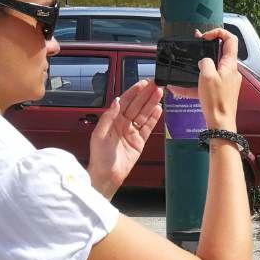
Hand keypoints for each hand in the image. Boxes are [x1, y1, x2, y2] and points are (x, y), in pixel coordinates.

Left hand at [87, 78, 162, 196]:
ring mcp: (131, 132)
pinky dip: (154, 118)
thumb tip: (116, 102)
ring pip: (144, 114)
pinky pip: (148, 127)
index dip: (134, 92)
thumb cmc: (100, 158)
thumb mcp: (99, 134)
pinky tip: (158, 109)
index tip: (143, 84)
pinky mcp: (139, 141)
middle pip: (137, 105)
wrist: (107, 176)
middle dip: (146, 94)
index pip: (125, 102)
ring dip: (152, 103)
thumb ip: (108, 117)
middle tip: (156, 84)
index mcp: (112, 120)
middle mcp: (122, 124)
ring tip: (160, 93)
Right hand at [195, 27, 240, 132]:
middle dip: (206, 47)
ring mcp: (227, 82)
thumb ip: (205, 62)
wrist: (220, 124)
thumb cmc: (216, 101)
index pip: (230, 39)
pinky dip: (196, 84)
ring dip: (199, 65)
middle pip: (221, 52)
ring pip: (212, 68)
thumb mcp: (207, 76)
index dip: (218, 33)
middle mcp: (231, 71)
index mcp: (230, 64)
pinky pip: (208, 83)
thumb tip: (204, 61)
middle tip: (195, 45)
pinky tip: (179, 90)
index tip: (205, 38)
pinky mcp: (221, 91)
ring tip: (186, 66)